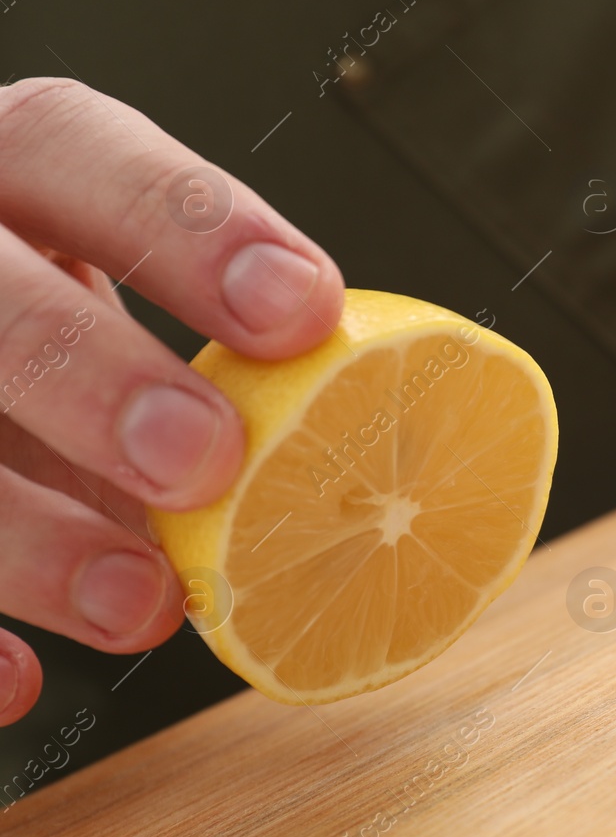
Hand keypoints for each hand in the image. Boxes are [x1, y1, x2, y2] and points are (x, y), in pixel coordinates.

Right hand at [0, 79, 343, 724]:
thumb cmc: (35, 317)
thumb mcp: (100, 293)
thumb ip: (207, 351)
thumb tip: (360, 452)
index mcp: (6, 167)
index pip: (79, 149)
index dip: (190, 227)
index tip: (305, 311)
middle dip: (89, 373)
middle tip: (206, 463)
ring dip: (23, 532)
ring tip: (143, 605)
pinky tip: (14, 687)